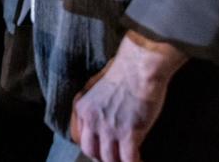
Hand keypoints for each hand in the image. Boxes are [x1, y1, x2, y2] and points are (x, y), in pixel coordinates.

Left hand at [69, 31, 187, 161]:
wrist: (140, 66)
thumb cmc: (124, 71)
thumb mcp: (97, 86)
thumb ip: (95, 103)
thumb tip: (102, 117)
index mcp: (83, 108)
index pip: (78, 137)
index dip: (92, 146)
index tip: (102, 149)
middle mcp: (92, 119)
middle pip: (90, 151)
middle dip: (103, 157)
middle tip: (115, 156)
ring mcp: (109, 128)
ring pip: (108, 159)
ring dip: (119, 161)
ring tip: (129, 159)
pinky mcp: (128, 133)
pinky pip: (127, 159)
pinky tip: (141, 161)